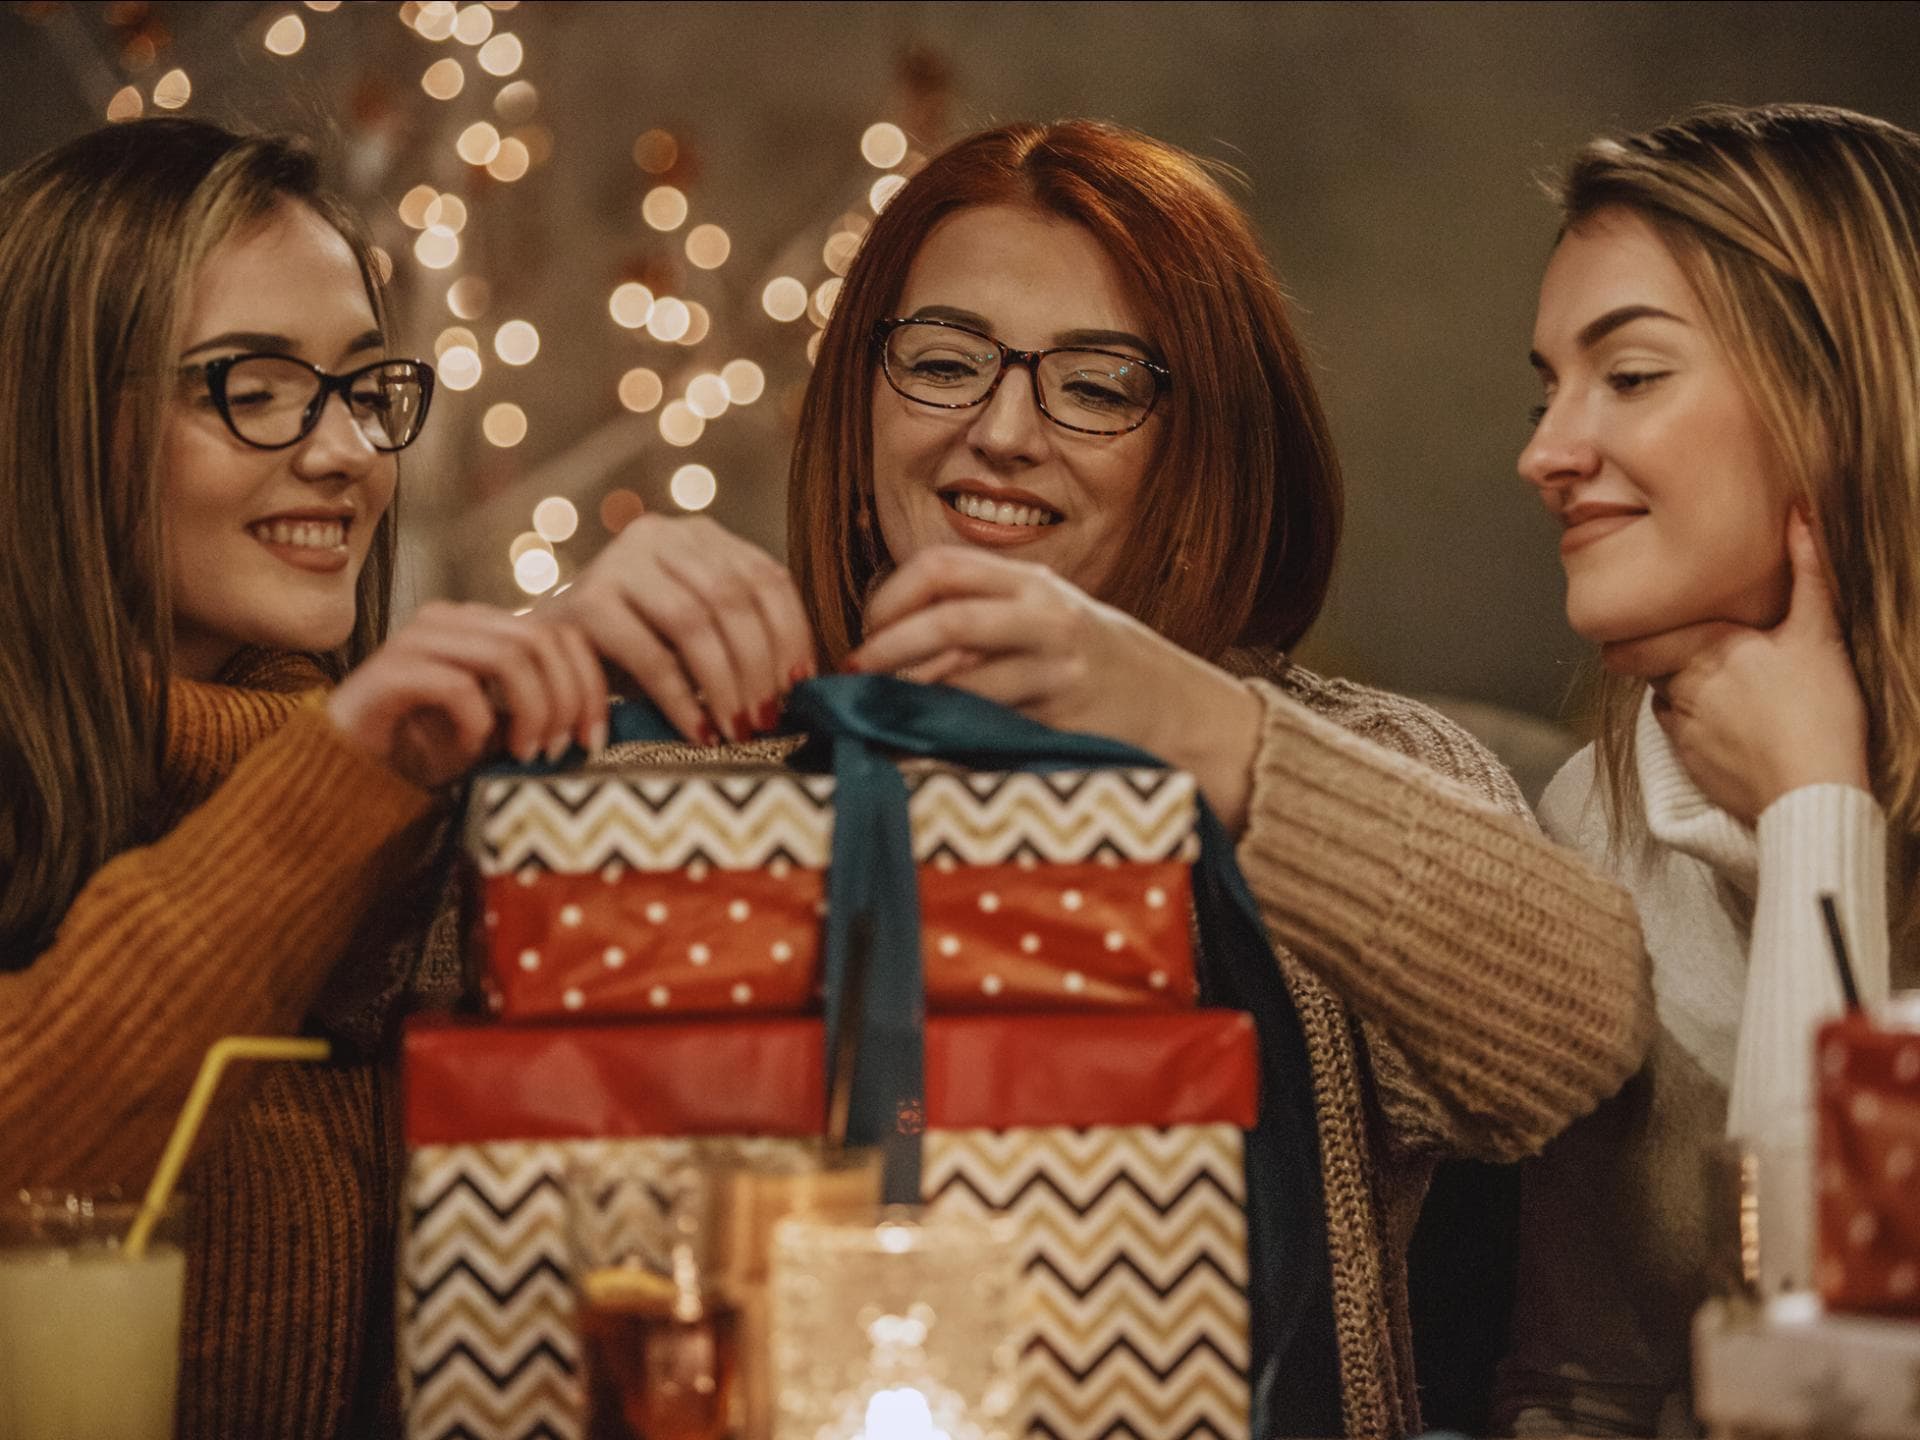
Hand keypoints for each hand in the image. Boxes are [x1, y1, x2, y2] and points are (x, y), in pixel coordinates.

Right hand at [326, 601, 607, 789]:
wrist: (346, 773)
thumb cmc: (426, 751)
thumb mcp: (498, 730)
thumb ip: (539, 711)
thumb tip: (596, 719)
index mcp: (482, 626)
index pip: (560, 631)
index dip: (590, 683)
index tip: (595, 738)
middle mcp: (451, 621)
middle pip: (542, 640)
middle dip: (567, 699)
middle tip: (562, 750)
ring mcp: (417, 640)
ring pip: (509, 656)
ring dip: (532, 710)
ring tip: (527, 753)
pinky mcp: (388, 672)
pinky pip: (458, 686)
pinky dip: (478, 723)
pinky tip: (472, 749)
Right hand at [543, 514, 814, 744]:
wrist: (544, 652)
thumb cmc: (634, 647)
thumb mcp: (694, 626)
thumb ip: (739, 632)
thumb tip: (802, 682)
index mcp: (698, 535)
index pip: (765, 576)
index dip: (792, 633)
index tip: (803, 684)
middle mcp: (659, 535)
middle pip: (732, 598)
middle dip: (759, 664)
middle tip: (769, 717)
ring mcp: (618, 562)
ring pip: (694, 623)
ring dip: (724, 683)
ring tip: (739, 728)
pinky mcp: (586, 602)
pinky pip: (649, 655)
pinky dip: (680, 699)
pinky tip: (699, 731)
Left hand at [844, 546, 1263, 830]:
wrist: (1181, 711)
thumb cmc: (1098, 669)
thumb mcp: (1048, 620)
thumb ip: (986, 615)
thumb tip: (889, 641)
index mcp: (1033, 583)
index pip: (941, 567)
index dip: (889, 598)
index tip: (865, 632)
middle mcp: (1047, 617)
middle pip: (948, 617)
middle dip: (888, 648)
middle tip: (854, 675)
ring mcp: (1059, 670)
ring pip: (964, 677)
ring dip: (909, 697)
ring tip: (878, 712)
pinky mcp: (1065, 719)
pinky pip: (989, 724)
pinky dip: (947, 730)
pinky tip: (922, 739)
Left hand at [1599, 511, 1869, 824]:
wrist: (1812, 790)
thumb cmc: (1820, 711)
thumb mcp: (1819, 634)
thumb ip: (1808, 573)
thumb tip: (1802, 514)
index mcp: (1706, 647)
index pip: (1644, 635)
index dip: (1639, 632)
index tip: (1633, 626)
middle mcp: (1681, 684)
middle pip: (1650, 664)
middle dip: (1653, 657)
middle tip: (1674, 650)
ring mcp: (1680, 727)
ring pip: (1662, 696)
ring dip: (1675, 689)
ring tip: (1712, 686)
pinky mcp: (1687, 763)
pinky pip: (1675, 732)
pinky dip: (1688, 723)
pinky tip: (1720, 722)